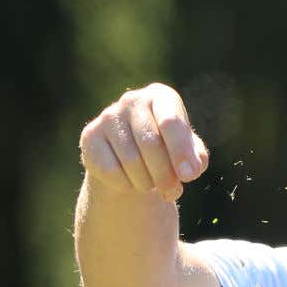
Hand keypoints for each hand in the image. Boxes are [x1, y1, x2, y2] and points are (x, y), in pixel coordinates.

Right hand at [79, 84, 209, 201]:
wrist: (132, 158)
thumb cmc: (169, 151)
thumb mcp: (189, 154)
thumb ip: (196, 160)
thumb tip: (189, 170)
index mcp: (162, 97)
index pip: (171, 122)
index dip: (181, 152)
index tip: (189, 176)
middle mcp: (132, 100)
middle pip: (150, 143)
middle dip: (165, 174)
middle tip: (172, 190)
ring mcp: (108, 116)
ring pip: (131, 160)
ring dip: (147, 182)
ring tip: (152, 183)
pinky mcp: (90, 136)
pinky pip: (111, 170)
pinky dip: (126, 184)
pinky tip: (131, 180)